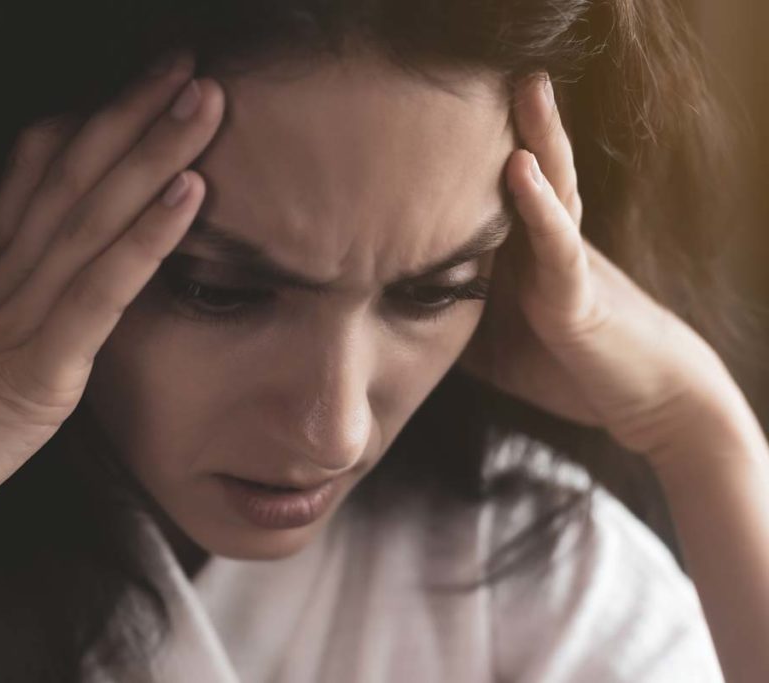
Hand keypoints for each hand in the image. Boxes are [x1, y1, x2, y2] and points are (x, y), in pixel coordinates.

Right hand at [0, 50, 223, 563]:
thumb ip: (0, 322)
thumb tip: (42, 312)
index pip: (38, 179)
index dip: (90, 128)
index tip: (136, 91)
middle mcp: (4, 276)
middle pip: (75, 174)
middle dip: (133, 112)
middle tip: (186, 63)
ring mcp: (21, 313)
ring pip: (94, 212)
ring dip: (155, 148)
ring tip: (205, 96)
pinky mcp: (38, 365)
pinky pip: (101, 288)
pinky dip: (148, 235)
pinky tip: (191, 189)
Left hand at [457, 74, 738, 461]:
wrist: (646, 400)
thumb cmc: (570, 366)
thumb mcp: (494, 343)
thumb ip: (456, 318)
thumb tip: (396, 313)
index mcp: (526, 252)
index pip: (495, 193)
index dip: (473, 156)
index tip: (439, 117)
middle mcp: (549, 244)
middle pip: (529, 170)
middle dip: (512, 122)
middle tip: (495, 70)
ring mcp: (565, 262)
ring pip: (551, 188)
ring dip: (537, 136)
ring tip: (525, 87)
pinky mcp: (577, 292)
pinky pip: (558, 242)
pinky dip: (538, 204)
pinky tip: (520, 167)